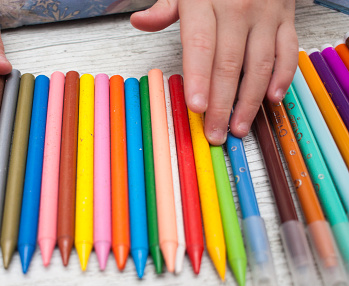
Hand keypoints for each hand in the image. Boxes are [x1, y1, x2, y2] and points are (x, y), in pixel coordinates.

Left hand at [131, 0, 296, 144]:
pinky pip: (288, 52)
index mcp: (205, 1)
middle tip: (214, 131)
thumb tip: (139, 21)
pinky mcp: (286, 19)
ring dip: (250, 101)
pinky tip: (272, 99)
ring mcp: (266, 14)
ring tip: (238, 126)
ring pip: (260, 64)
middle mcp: (239, 8)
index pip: (201, 46)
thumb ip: (164, 8)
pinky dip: (283, 77)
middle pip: (229, 64)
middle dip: (221, 103)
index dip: (199, 79)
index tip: (197, 106)